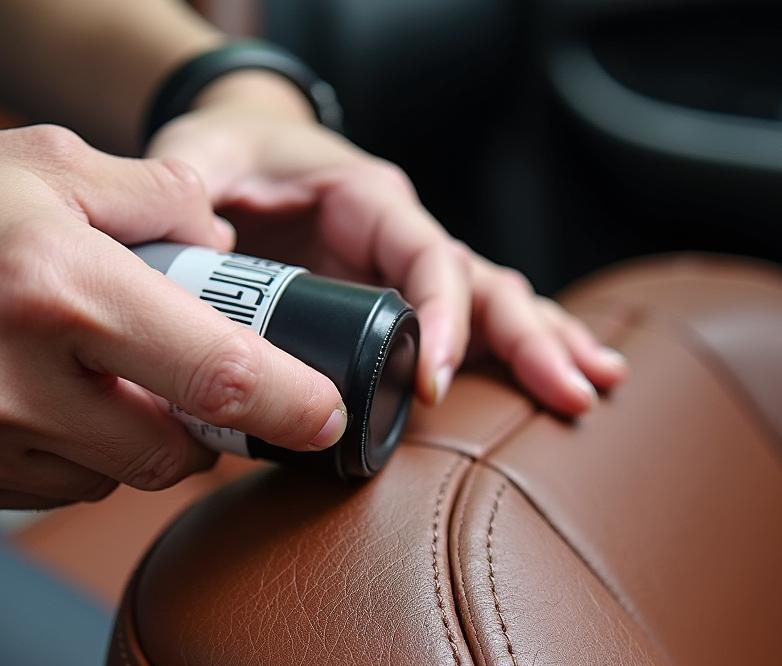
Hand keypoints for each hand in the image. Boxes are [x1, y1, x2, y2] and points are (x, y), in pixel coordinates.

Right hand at [0, 126, 345, 521]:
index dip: (287, 405)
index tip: (326, 417)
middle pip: (169, 457)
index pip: (214, 374)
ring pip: (106, 482)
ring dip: (118, 442)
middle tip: (172, 386)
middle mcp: (9, 381)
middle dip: (191, 431)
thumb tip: (224, 239)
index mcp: (54, 288)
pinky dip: (55, 458)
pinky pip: (41, 494)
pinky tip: (19, 406)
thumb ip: (150, 198)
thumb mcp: (35, 166)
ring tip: (75, 380)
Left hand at [148, 82, 626, 412]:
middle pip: (483, 285)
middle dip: (529, 339)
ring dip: (543, 348)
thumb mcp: (202, 156)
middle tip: (571, 393)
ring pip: (493, 306)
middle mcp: (404, 238)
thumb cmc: (231, 155)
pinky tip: (554, 387)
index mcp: (370, 202)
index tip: (436, 377)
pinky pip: (468, 327)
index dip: (439, 314)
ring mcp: (410, 273)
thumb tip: (207, 247)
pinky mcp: (402, 303)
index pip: (424, 256)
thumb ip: (194, 184)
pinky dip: (512, 356)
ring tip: (588, 391)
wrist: (244, 158)